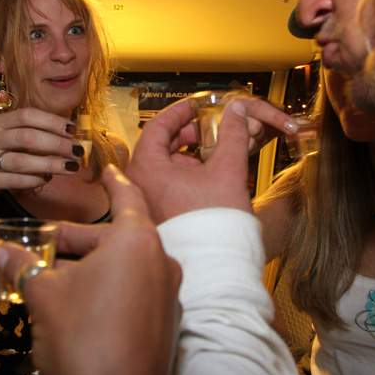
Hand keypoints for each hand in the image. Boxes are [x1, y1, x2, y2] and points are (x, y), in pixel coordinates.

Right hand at [0, 107, 82, 202]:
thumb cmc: (0, 157)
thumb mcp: (11, 140)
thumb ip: (35, 134)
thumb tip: (72, 135)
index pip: (27, 115)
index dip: (52, 121)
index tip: (73, 130)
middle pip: (27, 137)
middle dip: (57, 144)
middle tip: (77, 152)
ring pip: (21, 161)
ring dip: (50, 164)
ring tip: (70, 167)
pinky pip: (14, 180)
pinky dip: (35, 180)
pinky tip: (48, 178)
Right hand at [0, 165, 181, 374]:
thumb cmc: (83, 338)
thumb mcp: (44, 295)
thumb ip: (24, 266)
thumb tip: (0, 252)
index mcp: (137, 242)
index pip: (127, 197)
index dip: (114, 181)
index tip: (108, 168)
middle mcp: (161, 260)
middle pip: (117, 235)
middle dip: (80, 238)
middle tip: (47, 240)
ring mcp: (167, 292)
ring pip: (125, 264)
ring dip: (90, 265)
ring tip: (52, 274)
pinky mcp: (165, 319)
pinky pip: (135, 288)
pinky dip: (109, 285)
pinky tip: (77, 301)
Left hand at [126, 97, 296, 223]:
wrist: (218, 269)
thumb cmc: (215, 226)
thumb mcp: (228, 170)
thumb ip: (233, 134)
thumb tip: (237, 112)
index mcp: (145, 170)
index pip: (156, 126)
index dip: (179, 112)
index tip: (195, 106)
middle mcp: (138, 187)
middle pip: (160, 147)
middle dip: (189, 136)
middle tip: (210, 130)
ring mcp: (145, 205)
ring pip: (165, 168)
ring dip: (191, 157)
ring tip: (217, 155)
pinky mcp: (156, 218)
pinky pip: (167, 188)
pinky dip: (187, 177)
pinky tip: (209, 179)